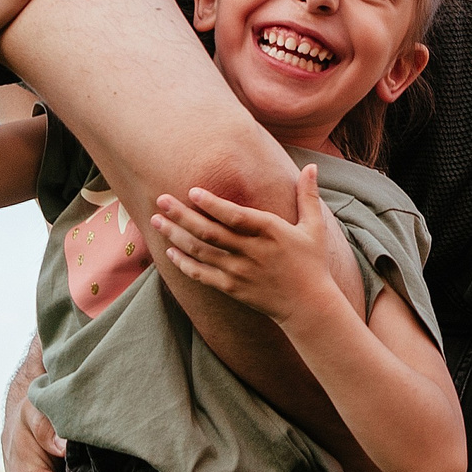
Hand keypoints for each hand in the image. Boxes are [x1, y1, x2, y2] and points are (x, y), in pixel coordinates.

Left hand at [152, 165, 347, 330]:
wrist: (308, 306)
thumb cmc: (311, 263)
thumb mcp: (314, 228)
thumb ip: (308, 196)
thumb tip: (312, 166)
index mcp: (271, 232)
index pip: (236, 216)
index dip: (212, 204)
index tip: (192, 192)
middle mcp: (252, 251)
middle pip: (210, 232)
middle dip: (182, 215)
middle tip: (160, 199)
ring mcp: (239, 272)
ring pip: (201, 252)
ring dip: (175, 236)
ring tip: (156, 221)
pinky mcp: (232, 288)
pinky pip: (202, 275)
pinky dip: (183, 263)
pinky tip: (169, 251)